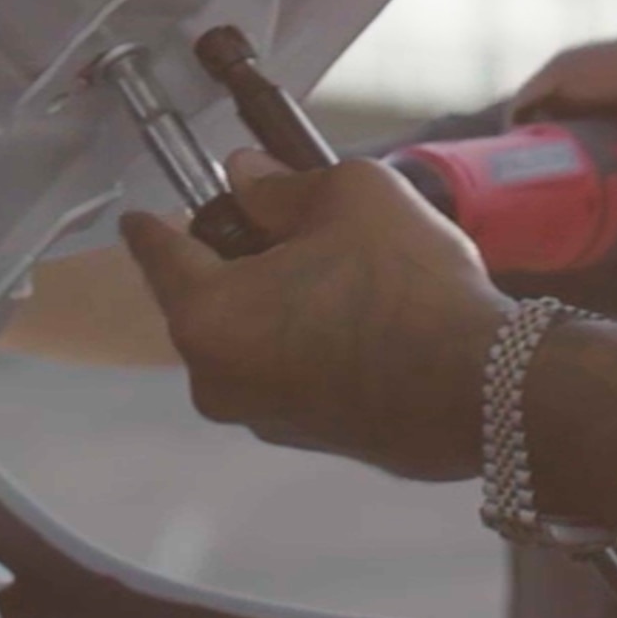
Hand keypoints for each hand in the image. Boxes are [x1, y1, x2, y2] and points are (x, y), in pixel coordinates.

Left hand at [121, 151, 510, 480]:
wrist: (481, 390)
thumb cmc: (405, 285)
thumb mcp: (348, 195)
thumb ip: (281, 185)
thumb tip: (244, 179)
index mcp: (208, 317)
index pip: (160, 256)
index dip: (150, 227)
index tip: (135, 217)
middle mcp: (218, 380)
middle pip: (208, 300)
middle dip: (237, 260)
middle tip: (290, 223)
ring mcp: (263, 418)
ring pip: (251, 338)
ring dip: (277, 302)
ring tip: (341, 268)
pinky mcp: (308, 438)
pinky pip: (287, 370)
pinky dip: (305, 340)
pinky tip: (360, 316)